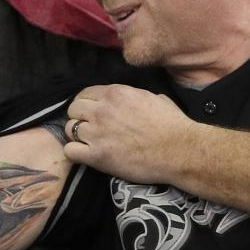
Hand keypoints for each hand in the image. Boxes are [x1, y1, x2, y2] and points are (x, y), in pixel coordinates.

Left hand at [63, 85, 194, 182]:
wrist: (179, 150)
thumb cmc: (172, 124)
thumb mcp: (152, 97)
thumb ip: (133, 96)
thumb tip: (130, 100)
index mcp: (115, 93)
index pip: (84, 94)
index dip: (87, 104)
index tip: (92, 113)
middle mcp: (102, 110)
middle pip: (73, 109)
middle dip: (80, 117)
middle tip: (91, 128)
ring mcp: (97, 132)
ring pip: (70, 129)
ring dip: (78, 135)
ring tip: (90, 142)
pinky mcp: (96, 155)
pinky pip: (70, 151)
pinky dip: (75, 153)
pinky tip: (87, 155)